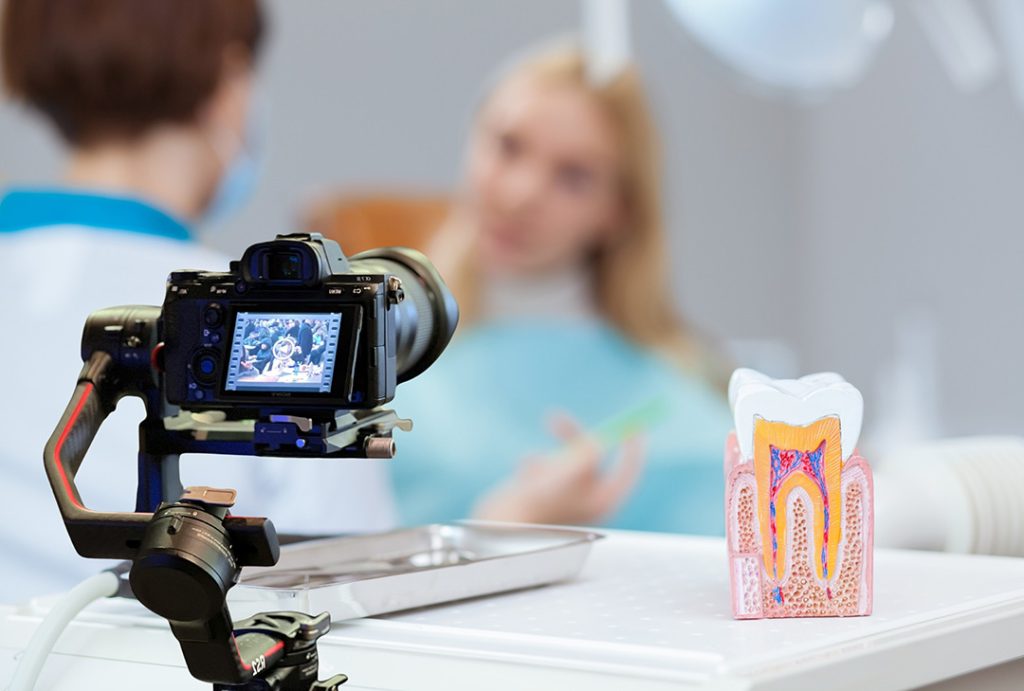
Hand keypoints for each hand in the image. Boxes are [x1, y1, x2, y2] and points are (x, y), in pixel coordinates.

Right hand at [472, 411, 645, 525]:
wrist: (500, 530)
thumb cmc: (534, 507)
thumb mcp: (563, 478)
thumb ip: (584, 458)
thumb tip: (599, 441)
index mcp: (602, 504)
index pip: (627, 472)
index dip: (631, 447)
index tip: (631, 424)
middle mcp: (589, 501)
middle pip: (593, 458)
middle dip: (573, 437)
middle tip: (555, 417)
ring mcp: (568, 497)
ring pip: (565, 458)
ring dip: (546, 458)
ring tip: (530, 471)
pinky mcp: (548, 494)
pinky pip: (545, 465)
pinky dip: (533, 466)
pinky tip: (522, 481)